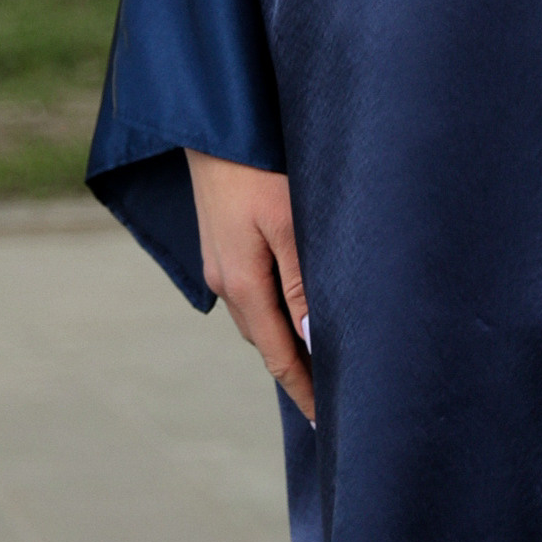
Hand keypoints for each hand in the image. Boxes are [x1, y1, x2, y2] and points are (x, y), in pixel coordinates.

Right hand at [188, 151, 313, 422]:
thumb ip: (300, 281)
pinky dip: (271, 309)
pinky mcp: (220, 242)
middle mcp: (225, 280)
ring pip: (256, 315)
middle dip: (295, 369)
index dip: (303, 389)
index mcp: (241, 283)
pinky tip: (290, 302)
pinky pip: (249, 291)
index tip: (326, 420)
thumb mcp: (286, 220)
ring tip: (316, 355)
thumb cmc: (254, 165)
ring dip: (283, 338)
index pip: (278, 355)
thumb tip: (312, 338)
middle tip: (330, 393)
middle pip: (265, 340)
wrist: (211, 121)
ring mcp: (218, 261)